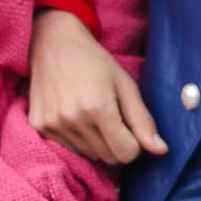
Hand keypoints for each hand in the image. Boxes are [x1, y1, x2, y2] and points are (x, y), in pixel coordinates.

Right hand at [28, 7, 165, 168]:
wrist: (53, 42)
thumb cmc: (94, 61)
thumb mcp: (125, 85)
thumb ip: (142, 120)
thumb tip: (161, 150)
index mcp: (98, 107)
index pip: (126, 153)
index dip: (134, 143)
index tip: (129, 125)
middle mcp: (73, 119)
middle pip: (108, 157)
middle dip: (117, 143)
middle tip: (112, 118)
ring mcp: (53, 124)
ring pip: (89, 155)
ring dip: (97, 142)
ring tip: (92, 115)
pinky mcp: (40, 125)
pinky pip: (69, 149)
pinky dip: (78, 138)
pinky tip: (74, 115)